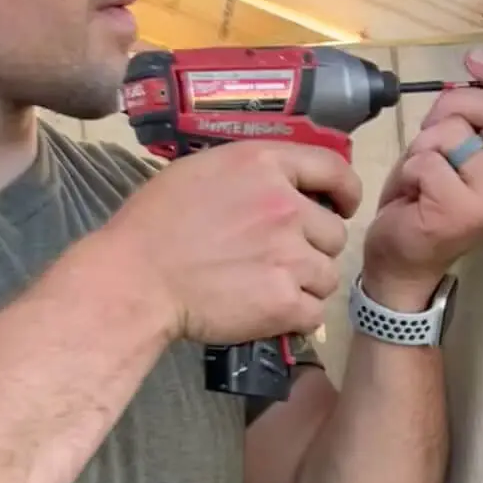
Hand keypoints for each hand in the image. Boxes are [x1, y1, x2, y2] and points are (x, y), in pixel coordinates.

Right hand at [99, 139, 361, 345]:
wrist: (137, 278)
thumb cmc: (155, 223)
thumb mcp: (203, 172)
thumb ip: (252, 176)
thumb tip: (284, 187)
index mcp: (264, 165)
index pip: (334, 169)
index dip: (345, 191)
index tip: (342, 206)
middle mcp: (285, 206)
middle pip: (335, 234)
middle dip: (315, 248)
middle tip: (282, 260)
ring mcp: (289, 255)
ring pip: (328, 276)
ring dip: (307, 285)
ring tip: (270, 288)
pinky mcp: (284, 301)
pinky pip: (314, 313)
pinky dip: (296, 317)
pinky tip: (269, 312)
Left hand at [361, 52, 482, 310]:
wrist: (404, 262)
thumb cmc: (427, 203)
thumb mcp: (456, 154)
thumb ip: (472, 121)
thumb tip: (471, 73)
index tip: (472, 60)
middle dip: (456, 103)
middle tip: (433, 126)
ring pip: (453, 134)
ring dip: (423, 146)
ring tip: (421, 174)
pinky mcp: (457, 212)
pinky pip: (426, 160)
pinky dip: (409, 170)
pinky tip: (411, 194)